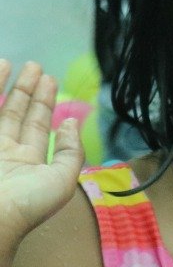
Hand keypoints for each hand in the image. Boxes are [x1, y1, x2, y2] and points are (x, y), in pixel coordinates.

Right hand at [0, 61, 83, 250]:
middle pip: (16, 114)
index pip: (37, 126)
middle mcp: (4, 154)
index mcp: (27, 164)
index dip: (44, 103)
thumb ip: (71, 152)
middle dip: (25, 90)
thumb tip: (71, 122)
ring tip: (13, 63)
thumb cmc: (25, 204)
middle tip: (34, 66)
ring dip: (5, 87)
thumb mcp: (61, 181)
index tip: (49, 79)